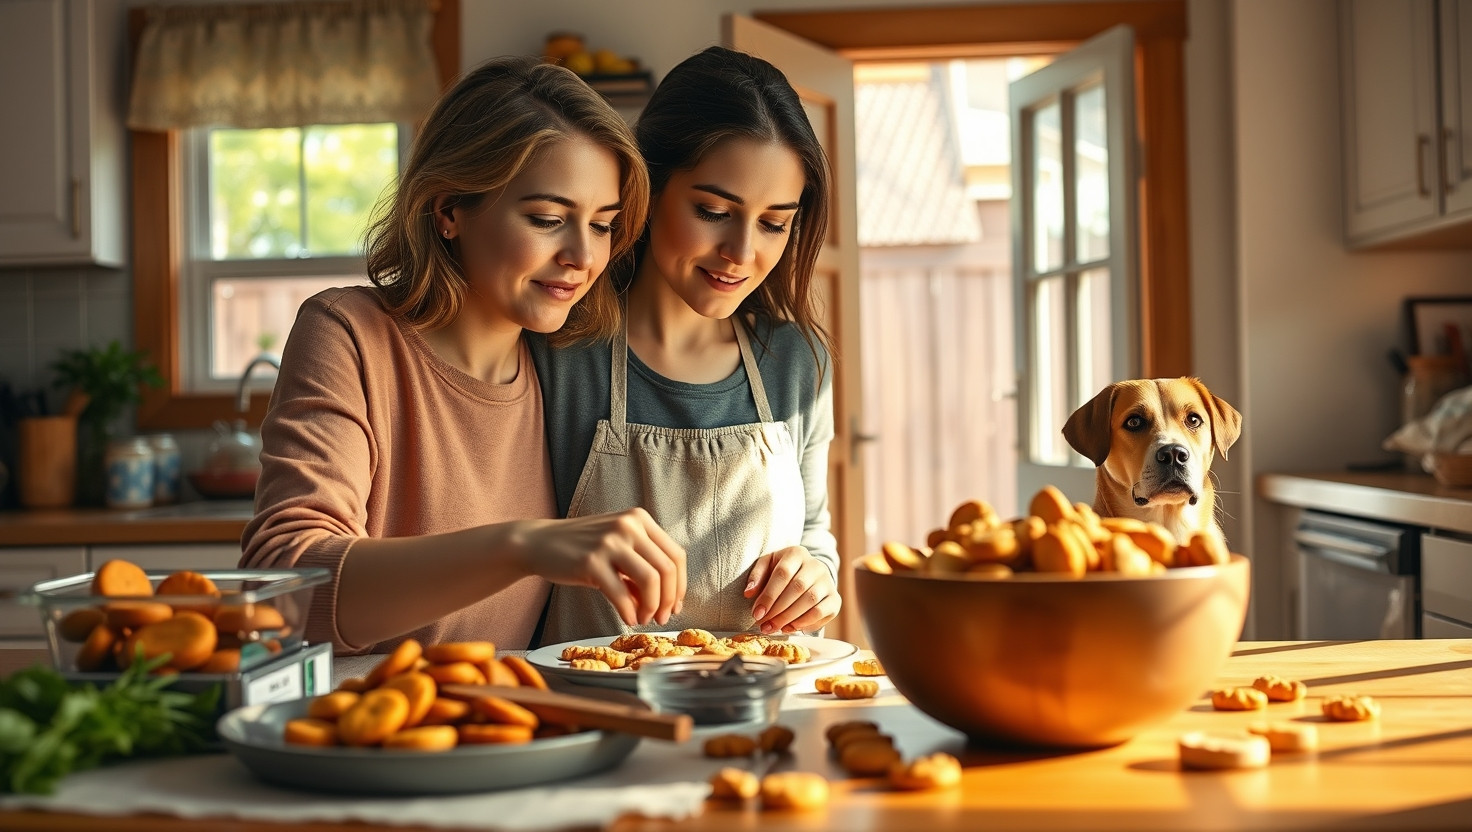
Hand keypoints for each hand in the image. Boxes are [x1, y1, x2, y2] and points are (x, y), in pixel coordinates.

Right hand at [517, 508, 685, 626]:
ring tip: (644, 618)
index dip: (680, 586)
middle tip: (661, 618)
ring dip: (652, 607)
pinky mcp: (590, 561)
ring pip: (650, 580)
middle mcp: (628, 526)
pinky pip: (620, 593)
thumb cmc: (582, 548)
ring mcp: (609, 542)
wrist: (539, 542)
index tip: (675, 605)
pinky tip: (628, 619)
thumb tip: (667, 602)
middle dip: (668, 600)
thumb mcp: (617, 548)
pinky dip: (629, 612)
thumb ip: (642, 567)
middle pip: (667, 569)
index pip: (676, 555)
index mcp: (639, 519)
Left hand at [743, 546, 840, 633]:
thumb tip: (749, 592)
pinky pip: (821, 613)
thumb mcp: (767, 566)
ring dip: (789, 618)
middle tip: (763, 624)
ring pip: (810, 601)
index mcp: (796, 553)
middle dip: (777, 610)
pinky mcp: (834, 599)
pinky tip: (789, 628)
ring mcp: (828, 582)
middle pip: (797, 588)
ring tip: (772, 628)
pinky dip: (804, 623)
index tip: (756, 613)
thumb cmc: (782, 571)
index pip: (783, 573)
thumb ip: (756, 576)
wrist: (808, 576)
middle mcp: (816, 565)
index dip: (768, 595)